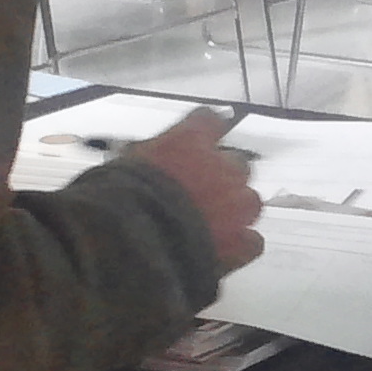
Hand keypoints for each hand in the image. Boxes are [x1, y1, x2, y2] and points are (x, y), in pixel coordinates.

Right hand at [125, 112, 264, 275]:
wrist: (132, 242)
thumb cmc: (119, 198)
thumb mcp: (125, 164)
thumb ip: (147, 158)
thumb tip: (145, 162)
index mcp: (191, 139)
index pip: (209, 120)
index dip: (205, 131)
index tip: (200, 138)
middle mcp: (222, 166)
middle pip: (237, 163)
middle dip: (222, 176)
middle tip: (200, 191)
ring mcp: (237, 204)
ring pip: (250, 201)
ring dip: (234, 209)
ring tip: (211, 224)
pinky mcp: (241, 241)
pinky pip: (252, 241)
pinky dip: (240, 244)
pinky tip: (225, 251)